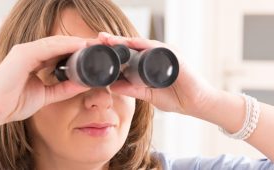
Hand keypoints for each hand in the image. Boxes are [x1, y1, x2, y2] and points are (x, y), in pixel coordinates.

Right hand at [0, 36, 89, 123]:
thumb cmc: (14, 103)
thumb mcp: (46, 95)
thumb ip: (63, 89)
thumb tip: (83, 84)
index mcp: (34, 61)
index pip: (59, 52)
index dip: (77, 52)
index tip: (94, 54)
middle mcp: (30, 53)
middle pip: (60, 44)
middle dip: (79, 45)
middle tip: (98, 46)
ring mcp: (25, 51)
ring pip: (56, 42)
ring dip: (76, 42)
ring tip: (93, 44)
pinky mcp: (22, 55)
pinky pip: (48, 47)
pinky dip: (65, 45)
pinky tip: (79, 46)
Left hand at [98, 32, 216, 115]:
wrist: (197, 104)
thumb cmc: (176, 98)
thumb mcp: (148, 94)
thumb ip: (132, 90)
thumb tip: (112, 87)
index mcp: (150, 63)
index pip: (130, 54)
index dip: (115, 51)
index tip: (99, 48)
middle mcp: (157, 56)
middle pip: (133, 46)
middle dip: (116, 42)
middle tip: (100, 38)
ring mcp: (165, 54)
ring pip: (142, 44)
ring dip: (125, 41)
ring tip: (109, 39)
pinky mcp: (174, 56)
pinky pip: (157, 47)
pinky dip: (143, 44)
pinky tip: (131, 43)